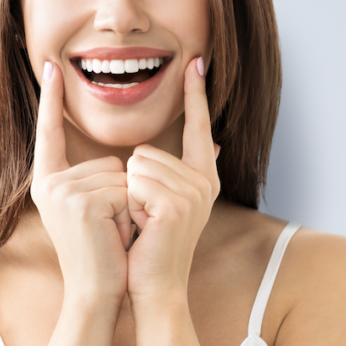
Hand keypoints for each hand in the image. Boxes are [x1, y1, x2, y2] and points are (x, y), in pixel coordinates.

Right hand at [31, 61, 132, 303]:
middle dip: (123, 193)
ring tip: (111, 233)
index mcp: (49, 181)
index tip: (50, 66)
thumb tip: (188, 147)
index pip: (49, 132)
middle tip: (109, 227)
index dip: (50, 99)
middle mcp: (48, 183)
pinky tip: (113, 234)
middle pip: (108, 160)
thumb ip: (116, 176)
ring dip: (129, 205)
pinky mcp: (79, 201)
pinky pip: (124, 190)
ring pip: (120, 175)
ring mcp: (61, 191)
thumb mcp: (104, 206)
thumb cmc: (105, 251)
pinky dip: (130, 213)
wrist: (96, 291)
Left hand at [125, 56, 220, 297]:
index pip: (198, 126)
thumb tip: (217, 141)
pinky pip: (134, 182)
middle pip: (145, 150)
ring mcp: (193, 193)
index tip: (196, 60)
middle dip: (132, 183)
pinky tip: (142, 228)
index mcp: (203, 177)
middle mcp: (204, 182)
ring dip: (128, 195)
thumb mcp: (165, 202)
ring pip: (136, 165)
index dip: (196, 93)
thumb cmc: (149, 245)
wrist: (152, 286)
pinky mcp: (175, 205)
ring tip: (142, 223)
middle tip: (144, 218)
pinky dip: (128, 205)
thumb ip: (182, 171)